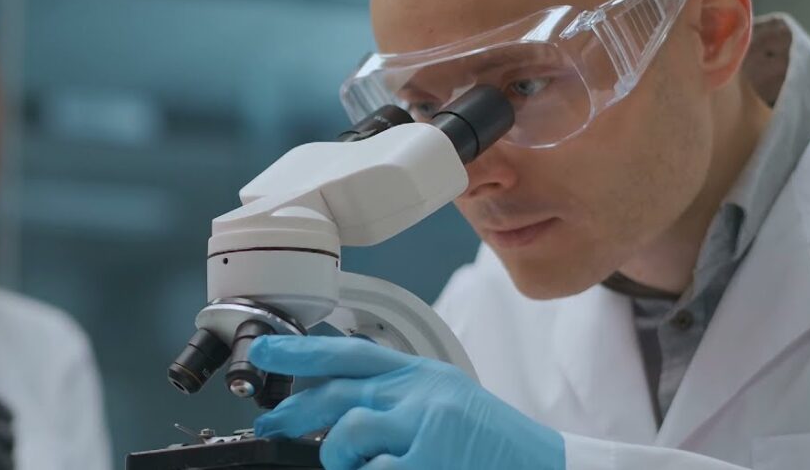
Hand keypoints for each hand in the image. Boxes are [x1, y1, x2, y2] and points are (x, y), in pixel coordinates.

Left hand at [250, 336, 564, 469]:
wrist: (547, 467)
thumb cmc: (494, 445)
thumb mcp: (445, 402)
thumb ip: (397, 398)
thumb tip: (339, 411)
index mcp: (421, 374)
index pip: (349, 353)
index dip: (299, 351)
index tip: (262, 350)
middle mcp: (420, 393)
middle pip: (334, 394)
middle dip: (290, 412)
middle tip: (267, 424)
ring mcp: (424, 427)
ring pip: (345, 436)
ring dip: (337, 456)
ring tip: (350, 464)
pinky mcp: (429, 461)